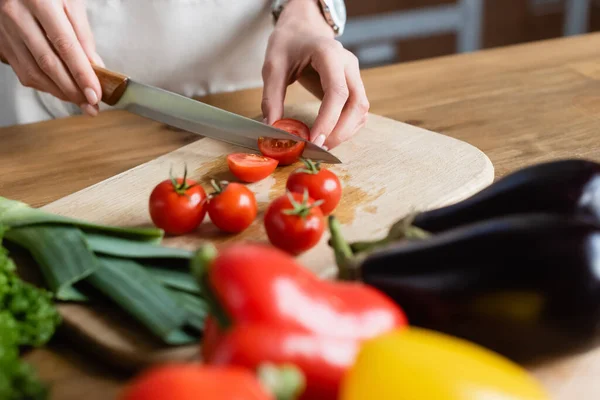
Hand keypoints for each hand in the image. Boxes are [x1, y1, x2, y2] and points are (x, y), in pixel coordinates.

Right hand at [0, 0, 102, 115]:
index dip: (81, 74)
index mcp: (40, 2)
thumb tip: (95, 67)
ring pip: (33, 72)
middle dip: (72, 89)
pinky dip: (44, 85)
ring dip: (59, 92)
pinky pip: (22, 71)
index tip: (95, 94)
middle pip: (48, 63)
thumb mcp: (71, 2)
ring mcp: (5, 30)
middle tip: (91, 105)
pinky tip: (60, 90)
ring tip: (80, 101)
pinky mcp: (1, 42)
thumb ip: (83, 34)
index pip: (65, 45)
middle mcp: (18, 16)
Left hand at [261, 0, 368, 149]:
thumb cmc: (288, 44)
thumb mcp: (273, 67)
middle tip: (318, 148)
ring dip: (346, 132)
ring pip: (361, 110)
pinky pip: (358, 111)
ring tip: (322, 145)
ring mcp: (355, 74)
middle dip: (339, 132)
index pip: (337, 92)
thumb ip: (272, 98)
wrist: (302, 28)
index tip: (314, 140)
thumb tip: (272, 128)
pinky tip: (330, 135)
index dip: (328, 120)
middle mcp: (348, 64)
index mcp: (329, 54)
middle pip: (356, 104)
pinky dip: (348, 127)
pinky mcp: (354, 85)